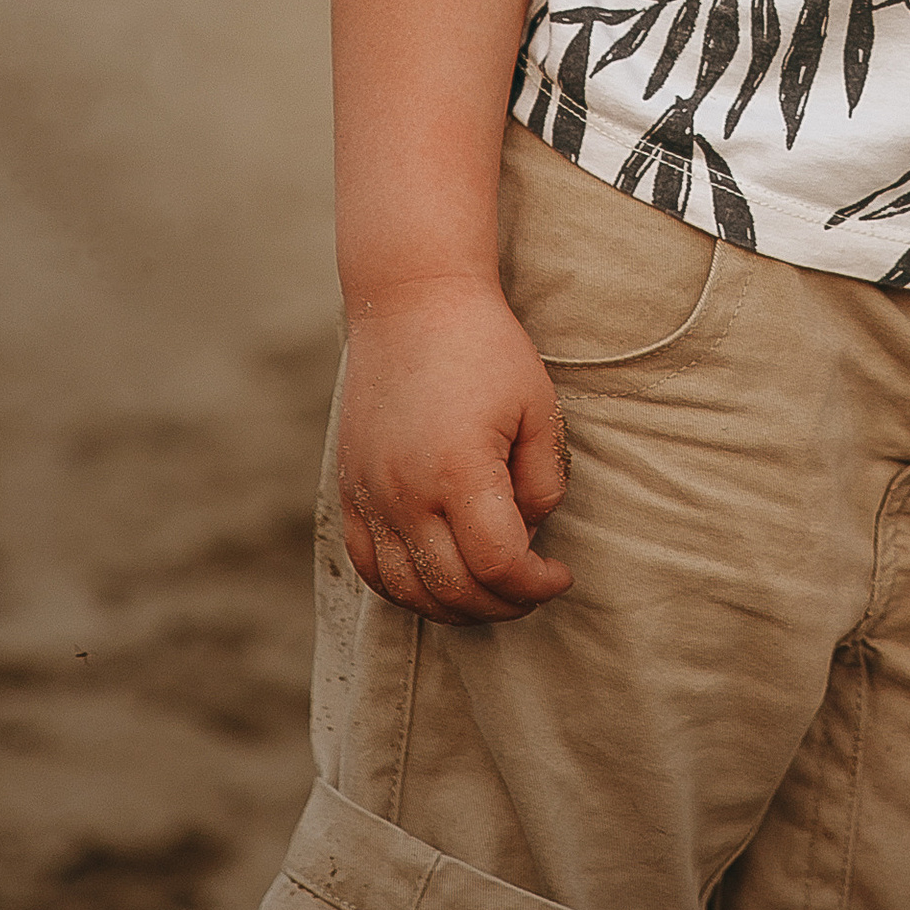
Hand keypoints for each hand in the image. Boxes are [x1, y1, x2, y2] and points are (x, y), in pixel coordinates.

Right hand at [336, 276, 573, 624]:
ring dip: (452, 608)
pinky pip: (367, 564)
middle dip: (502, 605)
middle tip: (531, 590)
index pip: (499, 565)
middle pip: (453, 590)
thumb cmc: (485, 347)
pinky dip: (402, 588)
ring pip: (406, 590)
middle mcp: (405, 494)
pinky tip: (435, 581)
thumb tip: (529, 533)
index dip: (536, 584)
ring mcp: (370, 495)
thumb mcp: (538, 407)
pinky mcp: (350, 488)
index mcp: (458, 472)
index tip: (559, 575)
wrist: (411, 302)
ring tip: (489, 594)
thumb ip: (542, 481)